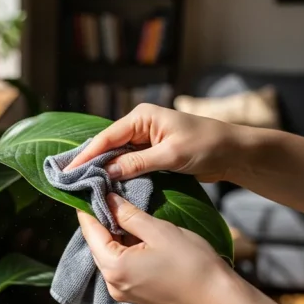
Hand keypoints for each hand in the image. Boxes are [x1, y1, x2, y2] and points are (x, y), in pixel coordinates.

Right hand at [66, 103, 245, 181]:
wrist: (235, 153)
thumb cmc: (207, 146)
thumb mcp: (171, 155)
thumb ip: (138, 163)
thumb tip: (107, 172)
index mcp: (142, 117)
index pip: (107, 137)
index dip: (87, 155)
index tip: (69, 172)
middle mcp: (141, 125)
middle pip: (109, 146)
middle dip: (91, 163)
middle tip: (70, 182)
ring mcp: (147, 140)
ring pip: (118, 156)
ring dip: (104, 171)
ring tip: (83, 187)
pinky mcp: (153, 154)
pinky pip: (130, 164)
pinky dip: (119, 174)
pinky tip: (107, 186)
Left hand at [78, 193, 234, 303]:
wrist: (218, 300)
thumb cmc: (192, 263)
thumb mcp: (159, 231)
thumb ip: (129, 214)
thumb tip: (108, 199)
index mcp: (114, 267)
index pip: (90, 230)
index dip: (89, 207)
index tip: (92, 187)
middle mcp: (112, 283)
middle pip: (97, 244)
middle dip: (103, 219)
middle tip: (111, 194)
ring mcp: (122, 291)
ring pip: (109, 254)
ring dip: (116, 234)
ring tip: (127, 211)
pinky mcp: (135, 295)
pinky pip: (121, 266)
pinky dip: (125, 248)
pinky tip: (138, 234)